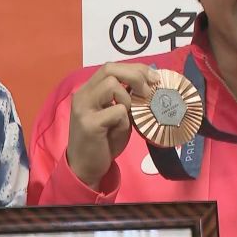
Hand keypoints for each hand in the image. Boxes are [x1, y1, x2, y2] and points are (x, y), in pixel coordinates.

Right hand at [66, 63, 158, 189]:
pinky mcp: (89, 123)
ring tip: (130, 115)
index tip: (153, 78)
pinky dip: (125, 120)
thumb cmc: (103, 141)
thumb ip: (125, 99)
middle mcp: (83, 94)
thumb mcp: (116, 116)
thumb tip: (149, 84)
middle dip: (135, 76)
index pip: (111, 67)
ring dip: (128, 99)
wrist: (85, 168)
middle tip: (149, 91)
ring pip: (112, 85)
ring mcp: (83, 108)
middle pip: (110, 69)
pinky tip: (120, 131)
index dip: (135, 69)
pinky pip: (117, 111)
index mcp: (88, 90)